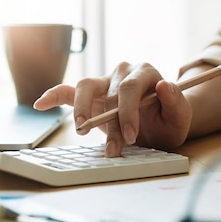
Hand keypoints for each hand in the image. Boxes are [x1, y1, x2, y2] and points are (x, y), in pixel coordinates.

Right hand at [33, 62, 191, 156]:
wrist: (162, 124)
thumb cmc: (170, 120)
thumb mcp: (180, 117)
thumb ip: (177, 102)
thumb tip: (165, 85)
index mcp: (146, 73)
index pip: (130, 88)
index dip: (127, 112)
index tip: (130, 137)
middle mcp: (124, 72)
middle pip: (110, 94)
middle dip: (111, 124)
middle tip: (115, 149)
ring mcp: (105, 82)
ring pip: (85, 87)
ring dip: (82, 110)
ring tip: (82, 130)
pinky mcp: (92, 94)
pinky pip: (69, 91)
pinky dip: (54, 96)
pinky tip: (40, 105)